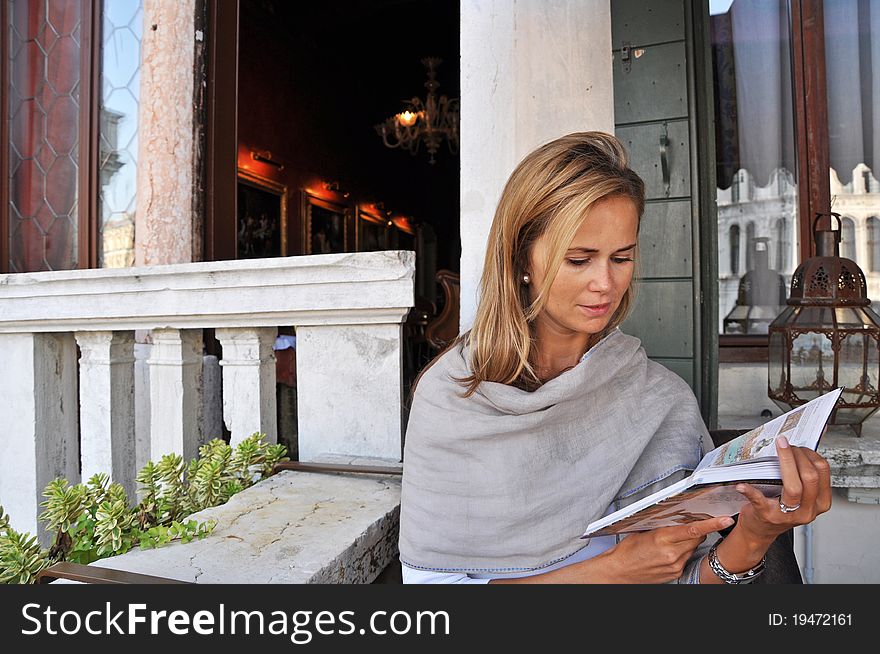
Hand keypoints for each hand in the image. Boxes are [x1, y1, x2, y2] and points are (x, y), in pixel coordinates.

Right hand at [600, 516, 733, 582]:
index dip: (711, 524)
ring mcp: (675, 565)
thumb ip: (662, 526)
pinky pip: (686, 558)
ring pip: (692, 548)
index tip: (725, 520)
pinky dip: (682, 552)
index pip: (693, 530)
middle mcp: (671, 554)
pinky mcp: (676, 573)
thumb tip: (675, 518)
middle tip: (691, 522)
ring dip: (687, 541)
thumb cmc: (626, 552)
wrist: (619, 572)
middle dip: (696, 529)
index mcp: (662, 539)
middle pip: (696, 538)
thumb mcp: (642, 532)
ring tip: (671, 541)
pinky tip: (669, 552)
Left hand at [734, 435, 831, 544]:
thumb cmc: (777, 507)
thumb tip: (799, 447)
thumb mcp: (799, 495)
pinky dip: (750, 490)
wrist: (760, 529)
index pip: (822, 472)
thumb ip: (802, 476)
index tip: (798, 445)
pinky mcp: (767, 515)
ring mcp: (788, 515)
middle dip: (797, 455)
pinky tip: (742, 484)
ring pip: (794, 487)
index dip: (810, 454)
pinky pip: (759, 501)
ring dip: (785, 463)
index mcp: (819, 502)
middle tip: (785, 444)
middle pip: (809, 478)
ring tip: (775, 451)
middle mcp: (807, 510)